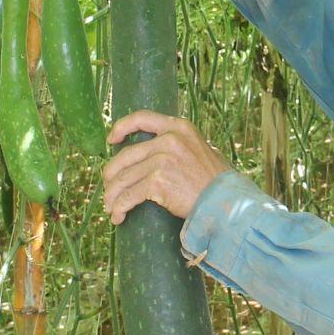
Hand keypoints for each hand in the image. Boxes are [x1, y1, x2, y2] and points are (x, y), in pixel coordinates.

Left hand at [102, 110, 231, 224]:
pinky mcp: (158, 181)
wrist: (225, 201)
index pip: (142, 118)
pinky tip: (118, 216)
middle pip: (125, 155)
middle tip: (108, 189)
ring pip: (124, 178)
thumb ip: (181, 145)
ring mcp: (162, 159)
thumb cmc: (217, 181)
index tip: (110, 140)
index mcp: (178, 127)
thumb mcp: (201, 149)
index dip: (121, 127)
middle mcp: (168, 140)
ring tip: (111, 208)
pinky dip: (120, 207)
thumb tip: (160, 150)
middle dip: (111, 175)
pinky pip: (129, 195)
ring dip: (113, 196)